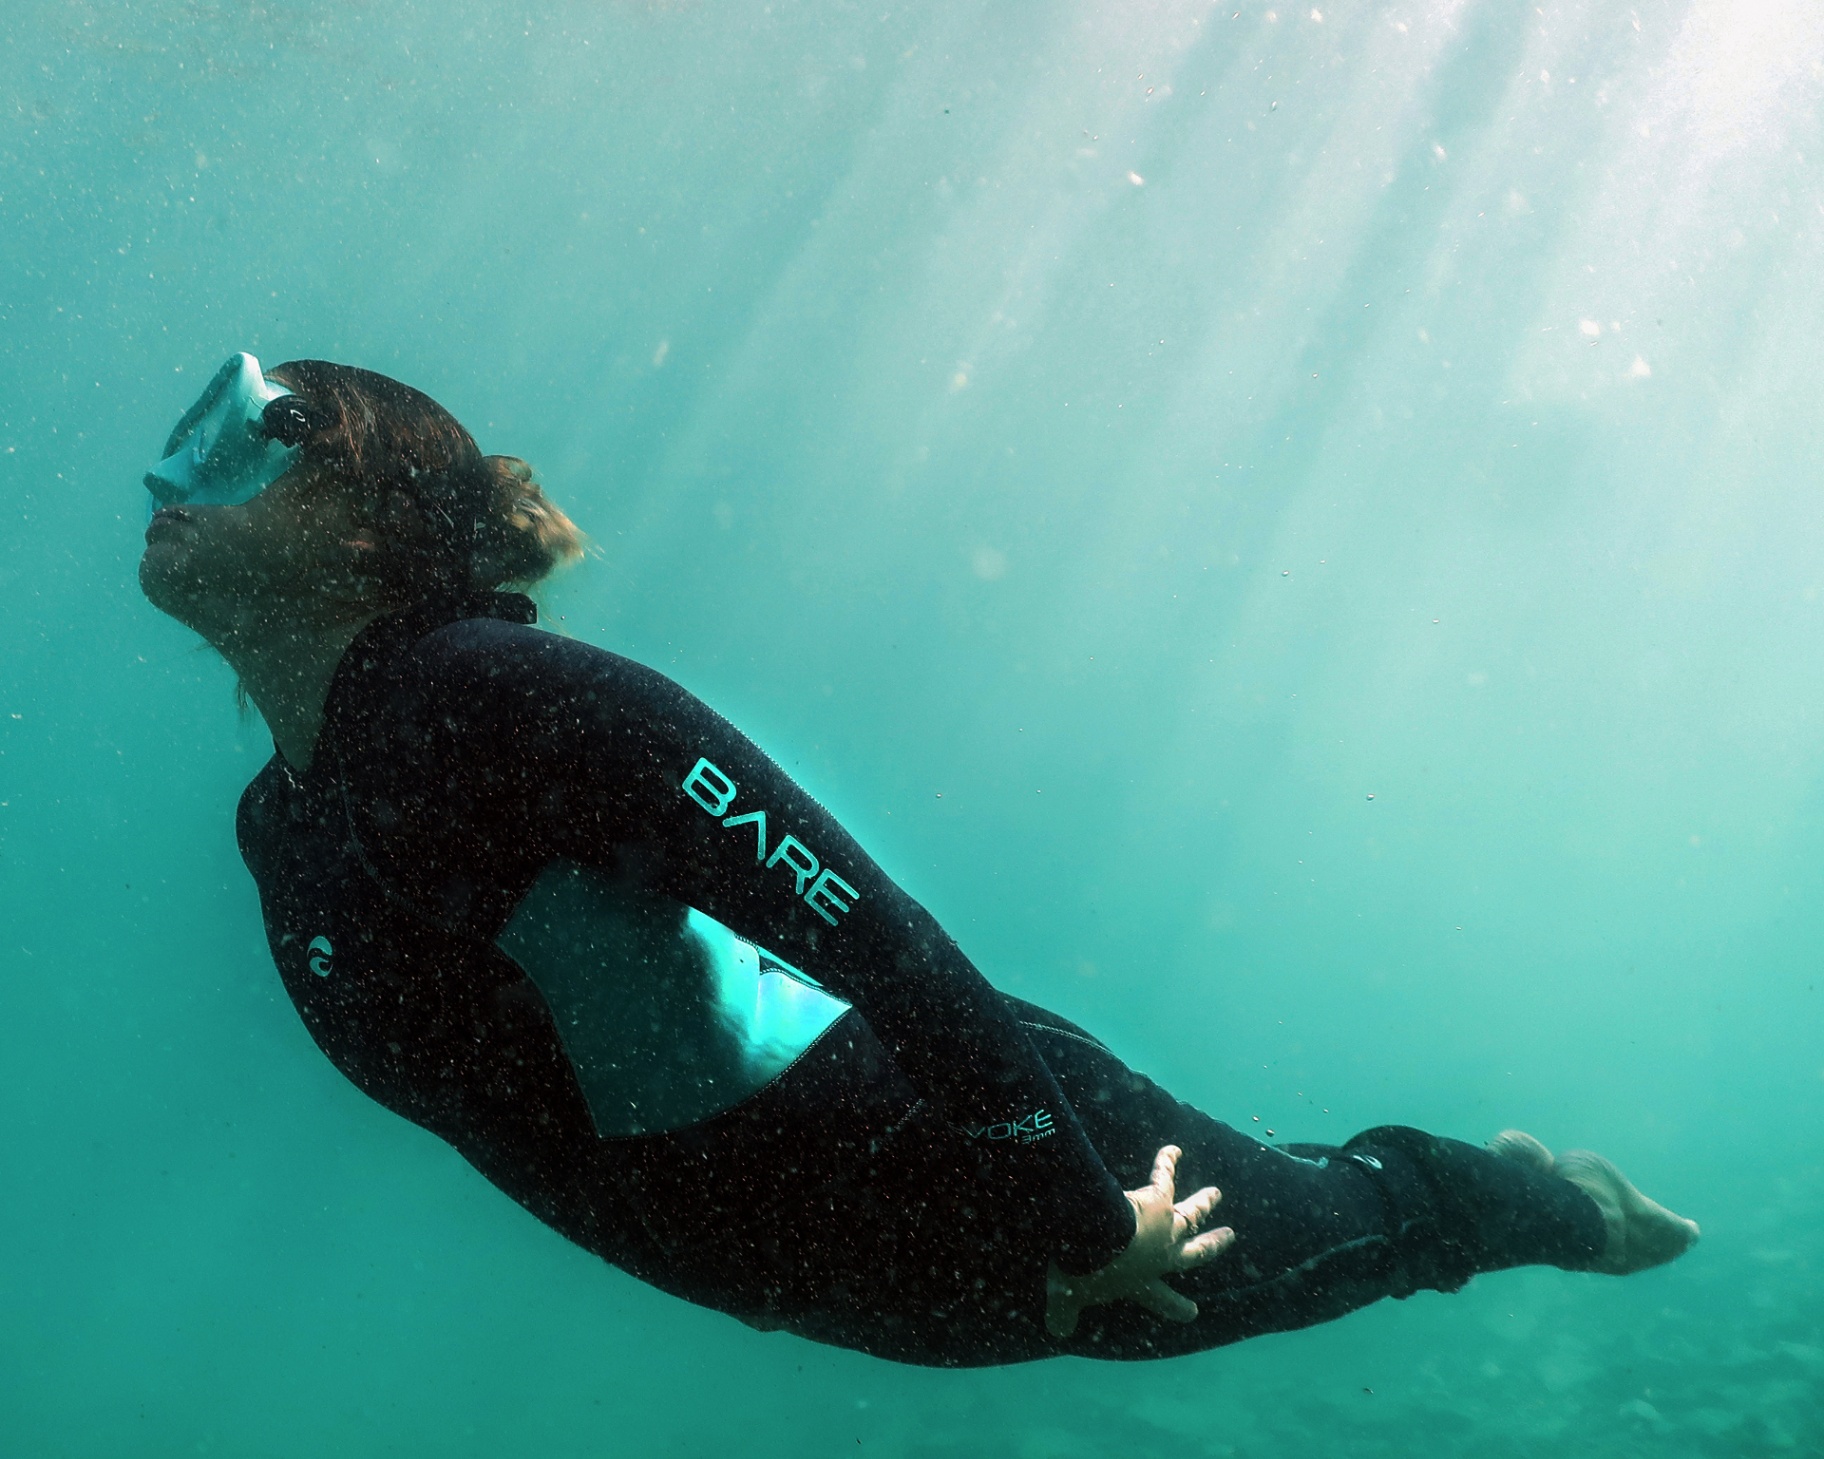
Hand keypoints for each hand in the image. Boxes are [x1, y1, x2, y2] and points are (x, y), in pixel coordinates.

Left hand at [1045, 1144, 1233, 1338]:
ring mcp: (1164, 1226)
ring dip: (1204, 1202)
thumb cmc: (1082, 1272)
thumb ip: (1064, 1313)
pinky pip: (1164, 1177)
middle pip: (1194, 1252)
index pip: (1159, 1298)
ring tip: (1214, 1193)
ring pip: (1190, 1213)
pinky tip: (1172, 1149)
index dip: (1174, 1307)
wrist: (1092, 1240)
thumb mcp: (1068, 1297)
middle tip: (1229, 1236)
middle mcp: (1159, 1255)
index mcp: (1139, 1282)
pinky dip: (1167, 1161)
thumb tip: (1058, 1330)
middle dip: (1212, 1244)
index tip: (1191, 1312)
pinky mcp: (1156, 1199)